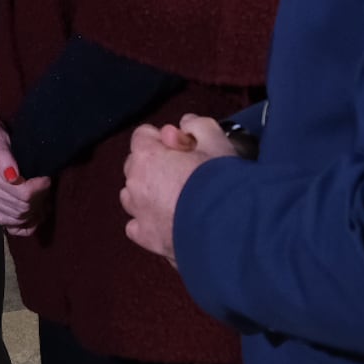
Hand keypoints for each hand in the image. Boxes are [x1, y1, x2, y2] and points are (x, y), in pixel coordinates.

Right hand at [0, 78, 51, 235]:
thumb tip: (12, 175)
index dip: (40, 188)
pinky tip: (35, 213)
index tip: (48, 176)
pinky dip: (25, 223)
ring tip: (44, 196)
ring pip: (17, 217)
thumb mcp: (0, 126)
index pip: (21, 192)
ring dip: (35, 210)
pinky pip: (8, 224)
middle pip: (21, 206)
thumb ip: (2, 149)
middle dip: (40, 198)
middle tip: (47, 183)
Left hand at [120, 116, 237, 264]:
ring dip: (148, 194)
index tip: (183, 147)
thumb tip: (186, 124)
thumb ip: (198, 126)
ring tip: (177, 199)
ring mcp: (139, 213)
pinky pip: (137, 227)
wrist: (230, 228)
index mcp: (147, 156)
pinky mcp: (148, 239)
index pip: (143, 135)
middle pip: (136, 165)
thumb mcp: (216, 141)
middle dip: (155, 165)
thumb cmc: (222, 182)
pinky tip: (168, 222)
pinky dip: (148, 223)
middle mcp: (135, 183)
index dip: (164, 138)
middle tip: (184, 173)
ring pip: (133, 196)